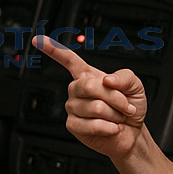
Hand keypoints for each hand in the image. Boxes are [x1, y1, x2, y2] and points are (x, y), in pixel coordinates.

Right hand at [35, 35, 147, 160]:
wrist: (132, 133)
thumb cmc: (131, 107)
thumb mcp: (135, 85)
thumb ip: (124, 77)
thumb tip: (107, 80)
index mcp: (88, 75)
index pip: (68, 60)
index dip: (53, 49)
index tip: (38, 40)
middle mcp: (77, 90)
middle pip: (88, 86)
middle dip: (114, 97)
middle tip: (125, 105)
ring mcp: (73, 108)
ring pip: (95, 107)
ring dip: (115, 114)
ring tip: (116, 117)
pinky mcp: (73, 126)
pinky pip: (93, 124)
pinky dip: (110, 127)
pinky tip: (111, 127)